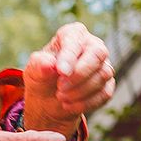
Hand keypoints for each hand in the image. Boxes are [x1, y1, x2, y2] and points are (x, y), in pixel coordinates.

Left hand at [23, 22, 115, 136]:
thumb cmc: (41, 76)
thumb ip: (39, 65)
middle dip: (80, 74)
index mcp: (72, 34)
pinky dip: (86, 103)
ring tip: (60, 97)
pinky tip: (68, 105)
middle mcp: (92, 45)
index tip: (61, 72)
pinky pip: (105, 93)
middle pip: (97, 54)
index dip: (70, 56)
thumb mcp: (33, 70)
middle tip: (60, 88)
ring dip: (80, 91)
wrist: (48, 99)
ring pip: (102, 75)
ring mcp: (103, 65)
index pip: (75, 40)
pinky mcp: (108, 85)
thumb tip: (49, 64)